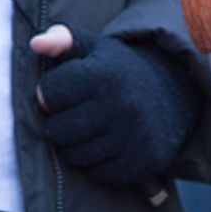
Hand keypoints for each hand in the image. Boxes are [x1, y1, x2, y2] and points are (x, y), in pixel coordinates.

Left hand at [31, 24, 201, 184]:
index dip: (51, 93)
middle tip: (78, 113)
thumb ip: (61, 39)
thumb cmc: (119, 72)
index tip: (67, 90)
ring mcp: (133, 137)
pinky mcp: (142, 162)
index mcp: (104, 76)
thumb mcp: (93, 49)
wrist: (173, 96)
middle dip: (60, 123)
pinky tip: (109, 144)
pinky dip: (97, 162)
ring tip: (92, 129)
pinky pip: (97, 172)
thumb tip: (37, 44)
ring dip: (76, 145)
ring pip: (74, 156)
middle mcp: (121, 107)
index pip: (47, 95)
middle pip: (57, 130)